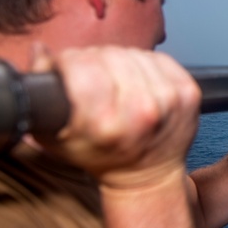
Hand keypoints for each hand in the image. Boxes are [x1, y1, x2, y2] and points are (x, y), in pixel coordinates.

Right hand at [32, 46, 200, 189]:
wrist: (146, 177)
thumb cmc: (100, 158)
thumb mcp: (57, 138)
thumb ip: (39, 96)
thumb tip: (39, 51)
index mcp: (106, 124)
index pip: (81, 65)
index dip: (66, 62)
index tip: (64, 70)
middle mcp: (141, 110)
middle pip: (106, 55)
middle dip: (90, 61)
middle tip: (89, 78)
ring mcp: (168, 100)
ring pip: (131, 52)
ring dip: (117, 60)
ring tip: (113, 81)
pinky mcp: (188, 92)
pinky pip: (157, 57)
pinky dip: (144, 62)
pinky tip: (137, 81)